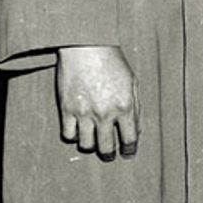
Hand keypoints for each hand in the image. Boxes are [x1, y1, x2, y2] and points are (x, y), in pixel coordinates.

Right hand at [56, 45, 137, 160]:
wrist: (87, 47)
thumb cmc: (112, 62)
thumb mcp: (132, 83)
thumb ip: (136, 108)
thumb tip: (136, 131)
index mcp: (125, 107)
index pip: (130, 139)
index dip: (130, 150)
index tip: (128, 153)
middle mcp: (105, 113)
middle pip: (107, 147)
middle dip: (110, 155)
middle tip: (109, 155)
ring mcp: (84, 113)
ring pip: (86, 145)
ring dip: (91, 146)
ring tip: (93, 142)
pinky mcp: (66, 109)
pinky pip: (68, 134)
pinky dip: (73, 135)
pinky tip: (77, 130)